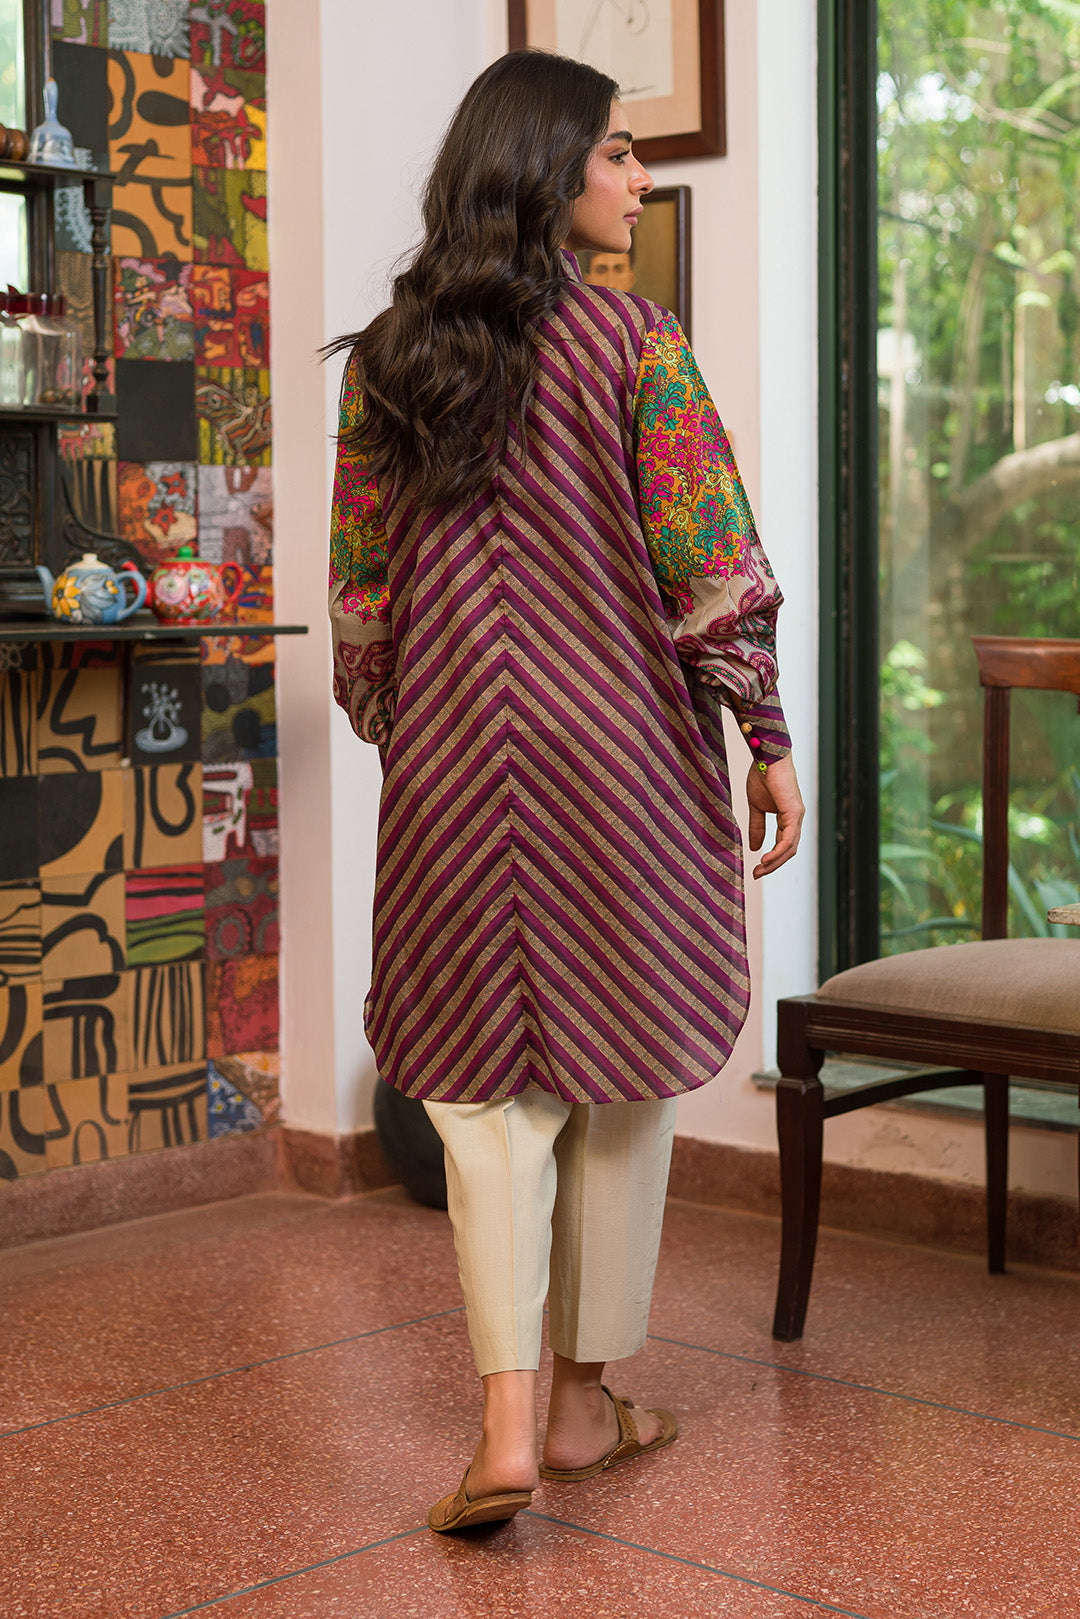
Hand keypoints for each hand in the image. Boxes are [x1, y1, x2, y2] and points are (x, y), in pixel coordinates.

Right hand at [746, 753, 803, 878]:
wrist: (766, 757)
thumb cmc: (762, 776)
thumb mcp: (756, 807)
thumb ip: (757, 827)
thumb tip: (755, 848)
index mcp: (788, 818)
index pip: (783, 844)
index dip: (771, 859)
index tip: (756, 869)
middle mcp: (796, 819)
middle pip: (788, 850)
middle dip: (773, 865)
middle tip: (757, 874)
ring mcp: (797, 816)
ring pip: (790, 848)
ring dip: (775, 862)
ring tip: (760, 869)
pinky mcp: (794, 813)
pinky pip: (788, 839)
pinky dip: (778, 851)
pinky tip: (766, 859)